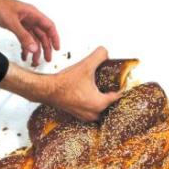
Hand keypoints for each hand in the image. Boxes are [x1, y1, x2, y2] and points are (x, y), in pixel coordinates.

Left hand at [0, 0, 58, 66]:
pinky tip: (24, 55)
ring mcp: (23, 22)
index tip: (57, 49)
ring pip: (33, 38)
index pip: (49, 26)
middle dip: (45, 48)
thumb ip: (23, 36)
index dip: (54, 38)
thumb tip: (34, 49)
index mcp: (32, 13)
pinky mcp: (15, 26)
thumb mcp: (11, 22)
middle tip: (46, 60)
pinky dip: (25, 48)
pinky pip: (24, 39)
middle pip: (42, 34)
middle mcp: (30, 18)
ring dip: (34, 50)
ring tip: (34, 62)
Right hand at [0, 47, 121, 122]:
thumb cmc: (64, 83)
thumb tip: (106, 52)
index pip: (118, 96)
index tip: (121, 79)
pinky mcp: (78, 115)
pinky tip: (89, 92)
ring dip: (102, 99)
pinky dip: (92, 102)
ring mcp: (85, 116)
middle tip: (111, 82)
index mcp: (99, 104)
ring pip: (100, 108)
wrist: (47, 90)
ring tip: (101, 87)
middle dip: (111, 93)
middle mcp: (93, 113)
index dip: (121, 85)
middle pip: (110, 104)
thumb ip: (99, 56)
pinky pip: (91, 110)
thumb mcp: (85, 65)